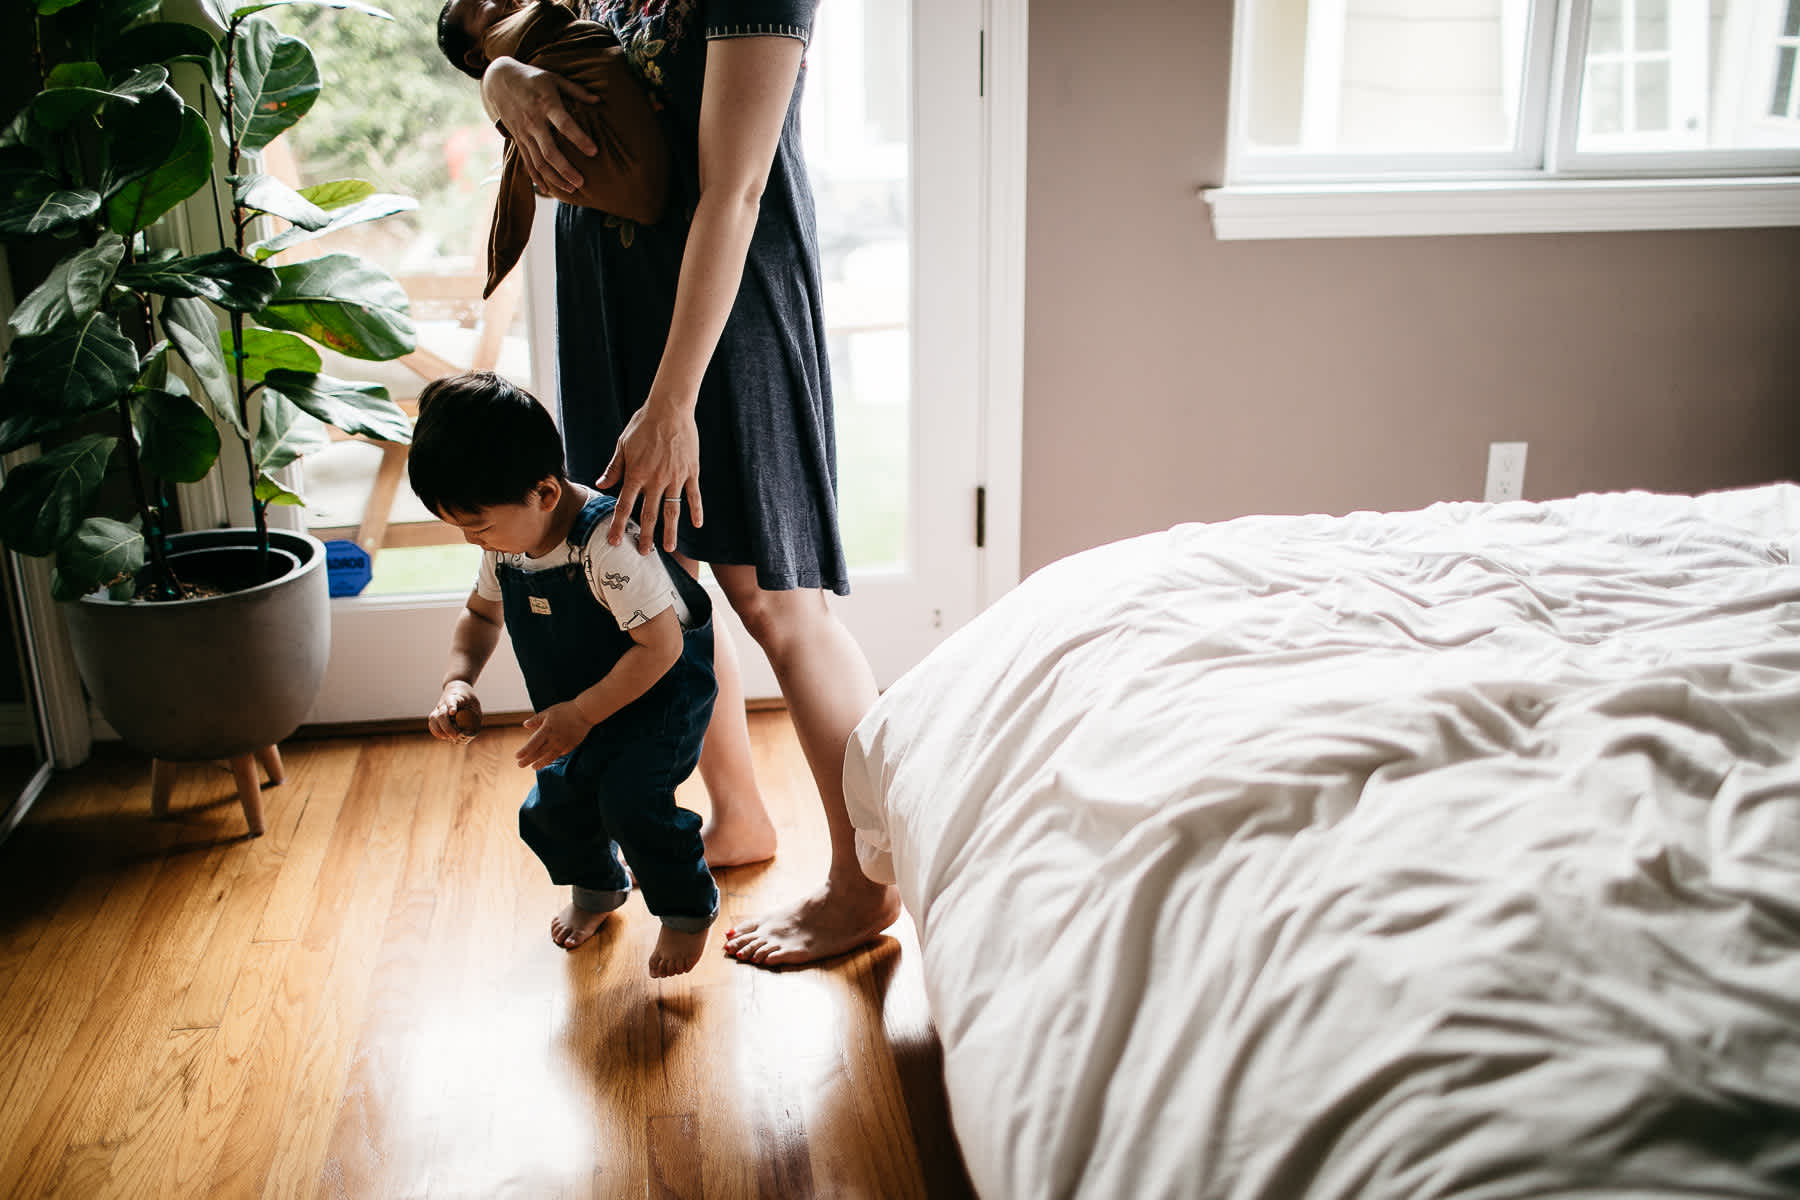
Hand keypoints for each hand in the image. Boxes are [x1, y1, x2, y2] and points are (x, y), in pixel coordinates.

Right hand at [429, 683, 481, 744]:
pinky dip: (435, 731)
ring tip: (448, 737)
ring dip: (439, 730)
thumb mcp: (476, 705)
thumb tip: (469, 733)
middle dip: (447, 726)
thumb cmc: (469, 700)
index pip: (452, 700)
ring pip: (433, 718)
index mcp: (456, 697)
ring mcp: (439, 708)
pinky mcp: (436, 714)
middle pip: (441, 713)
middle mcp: (445, 702)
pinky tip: (443, 737)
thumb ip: (475, 718)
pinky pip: (431, 723)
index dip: (452, 706)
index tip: (453, 712)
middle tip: (455, 735)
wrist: (458, 689)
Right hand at [480, 55, 597, 192]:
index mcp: (547, 104)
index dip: (579, 139)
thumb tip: (599, 101)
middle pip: (550, 151)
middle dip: (565, 169)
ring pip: (538, 161)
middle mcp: (534, 121)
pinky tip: (547, 190)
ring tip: (571, 189)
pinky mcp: (518, 139)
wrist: (498, 80)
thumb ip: (576, 91)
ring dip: (554, 178)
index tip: (594, 152)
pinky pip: (527, 162)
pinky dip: (537, 177)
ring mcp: (524, 132)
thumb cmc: (532, 78)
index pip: (565, 124)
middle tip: (582, 182)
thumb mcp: (554, 78)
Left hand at [516, 701, 595, 770]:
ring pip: (550, 757)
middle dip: (528, 760)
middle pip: (539, 753)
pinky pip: (561, 754)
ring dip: (541, 763)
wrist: (585, 712)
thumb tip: (525, 725)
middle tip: (520, 765)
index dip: (524, 751)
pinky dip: (553, 758)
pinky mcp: (571, 745)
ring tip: (534, 767)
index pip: (533, 744)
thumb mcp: (549, 712)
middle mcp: (554, 739)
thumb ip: (536, 720)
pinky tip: (549, 760)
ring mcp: (563, 744)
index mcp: (547, 730)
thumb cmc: (565, 710)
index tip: (517, 756)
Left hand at [596, 396, 704, 552]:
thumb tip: (601, 485)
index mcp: (636, 474)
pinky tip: (697, 525)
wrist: (669, 409)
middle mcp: (655, 480)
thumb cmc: (643, 425)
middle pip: (649, 514)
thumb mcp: (623, 445)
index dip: (617, 525)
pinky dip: (696, 510)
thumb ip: (614, 468)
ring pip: (672, 511)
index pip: (624, 506)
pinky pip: (694, 496)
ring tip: (668, 548)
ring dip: (670, 531)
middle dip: (645, 536)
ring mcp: (675, 478)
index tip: (613, 541)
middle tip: (643, 552)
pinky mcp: (691, 472)